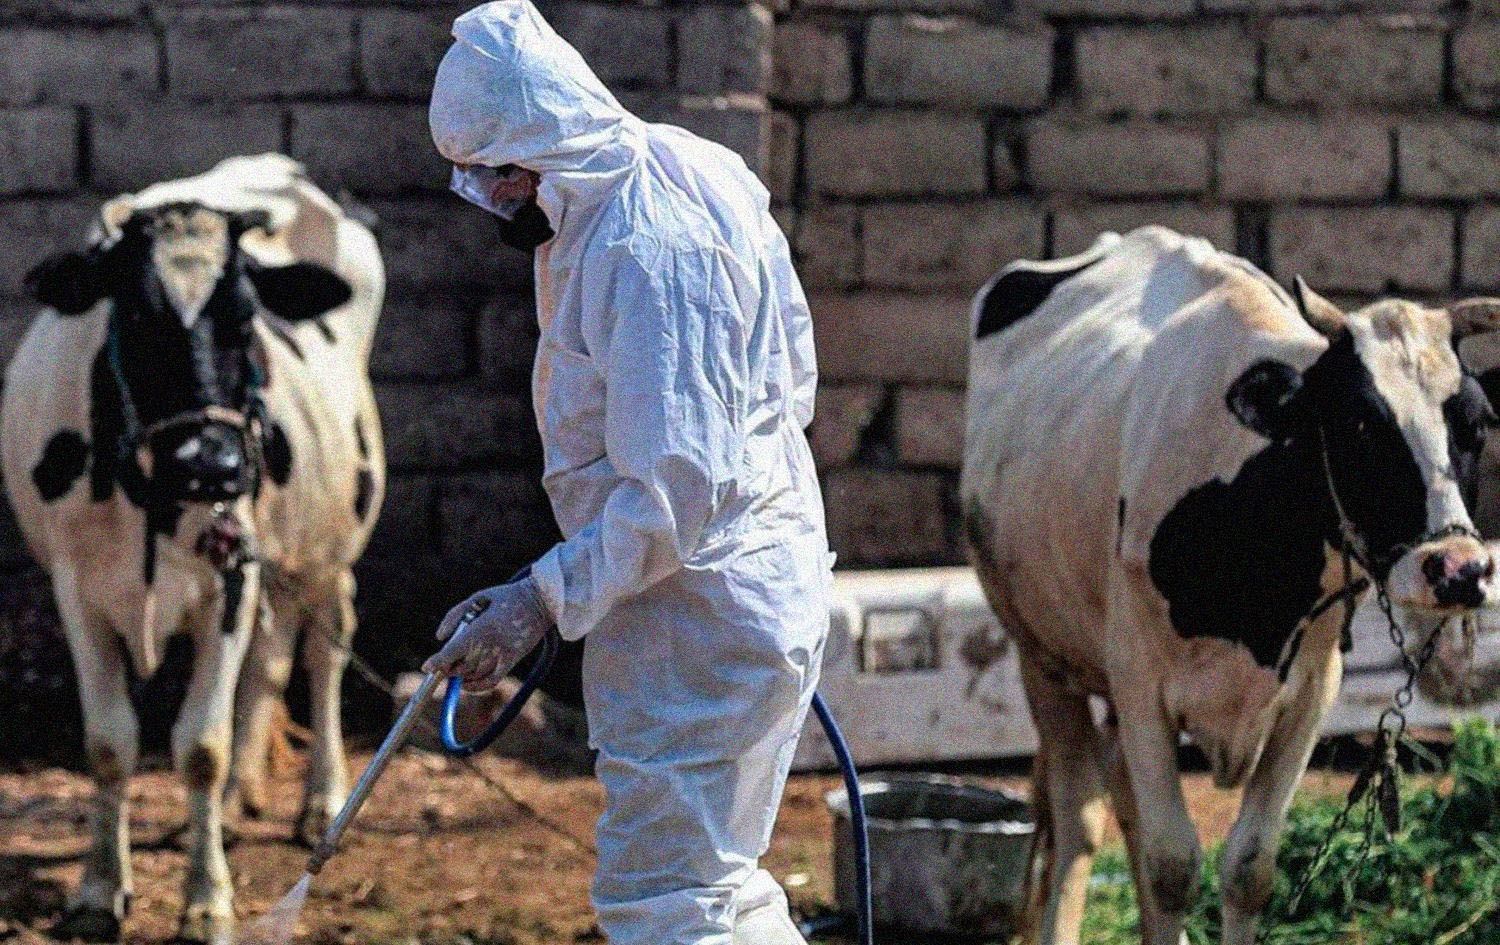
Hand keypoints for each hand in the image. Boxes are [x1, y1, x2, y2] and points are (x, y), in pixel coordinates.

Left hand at [422, 575, 551, 692]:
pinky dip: (477, 686)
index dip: (438, 662)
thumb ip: (455, 616)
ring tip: (455, 668)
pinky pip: (491, 681)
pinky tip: (466, 684)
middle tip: (442, 663)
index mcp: (481, 627)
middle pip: (461, 666)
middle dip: (448, 667)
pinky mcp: (512, 660)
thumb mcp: (477, 597)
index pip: (453, 651)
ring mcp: (503, 654)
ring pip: (474, 674)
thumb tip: (440, 637)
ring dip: (460, 674)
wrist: (540, 601)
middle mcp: (491, 644)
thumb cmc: (505, 597)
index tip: (427, 667)